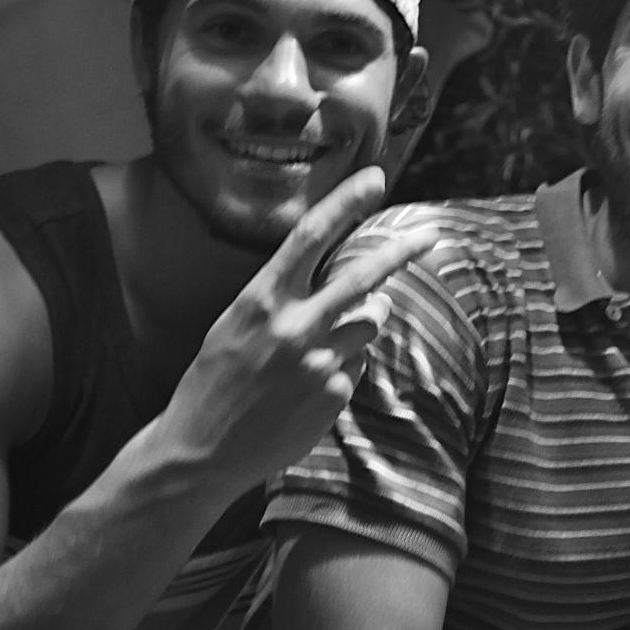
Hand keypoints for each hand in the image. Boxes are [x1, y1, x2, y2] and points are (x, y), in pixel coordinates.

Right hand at [155, 167, 437, 493]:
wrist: (200, 452)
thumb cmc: (216, 379)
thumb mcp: (236, 323)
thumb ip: (289, 297)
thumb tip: (357, 285)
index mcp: (260, 300)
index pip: (310, 236)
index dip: (345, 202)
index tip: (374, 178)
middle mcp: (294, 326)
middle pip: (364, 276)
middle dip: (401, 250)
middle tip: (430, 232)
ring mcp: (318, 362)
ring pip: (369, 322)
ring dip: (365, 319)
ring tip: (326, 339)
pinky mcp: (334, 394)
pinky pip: (358, 364)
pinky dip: (344, 364)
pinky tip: (309, 384)